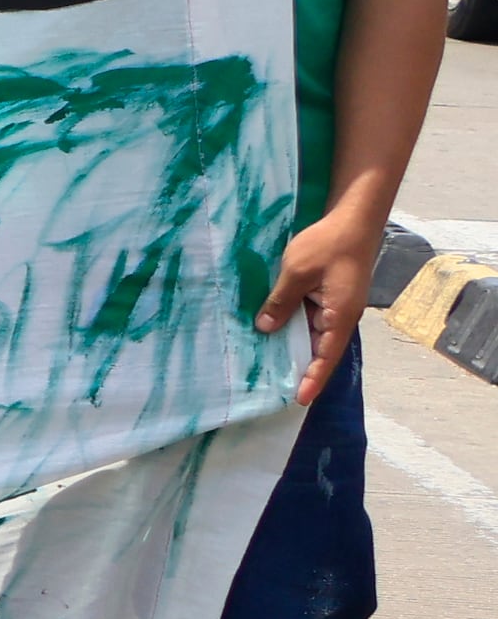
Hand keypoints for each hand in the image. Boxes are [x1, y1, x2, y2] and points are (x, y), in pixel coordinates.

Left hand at [263, 197, 379, 405]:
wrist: (353, 218)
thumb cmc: (328, 244)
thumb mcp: (297, 272)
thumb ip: (281, 302)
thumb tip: (266, 328)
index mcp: (340, 316)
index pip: (325, 356)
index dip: (312, 379)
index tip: (299, 399)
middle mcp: (342, 315)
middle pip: (321, 349)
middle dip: (302, 368)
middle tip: (277, 387)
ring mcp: (338, 305)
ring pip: (315, 333)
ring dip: (296, 347)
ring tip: (271, 364)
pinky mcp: (331, 294)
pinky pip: (313, 317)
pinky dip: (296, 326)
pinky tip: (276, 329)